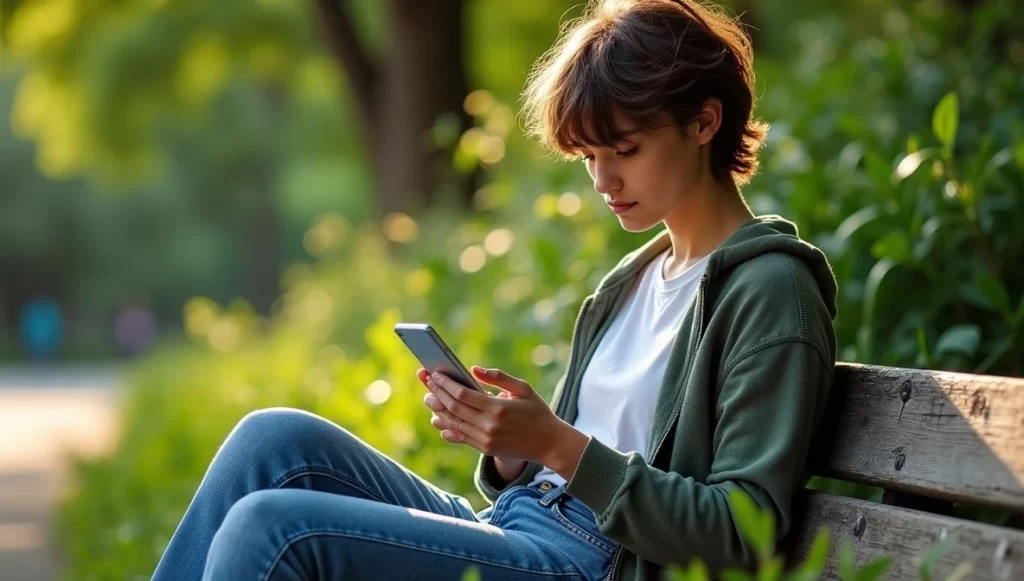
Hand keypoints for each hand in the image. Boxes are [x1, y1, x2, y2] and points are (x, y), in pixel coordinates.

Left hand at [417, 366, 567, 465]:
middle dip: (437, 393)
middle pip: (454, 407)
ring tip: (428, 398)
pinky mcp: (485, 449)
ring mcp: (485, 440)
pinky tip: (438, 419)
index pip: (463, 394)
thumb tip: (473, 369)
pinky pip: (460, 437)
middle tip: (426, 382)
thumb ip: (498, 377)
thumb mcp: (523, 389)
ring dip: (438, 410)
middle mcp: (489, 426)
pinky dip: (447, 428)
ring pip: (454, 423)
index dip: (446, 383)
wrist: (549, 444)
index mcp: (498, 408)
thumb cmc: (537, 412)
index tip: (435, 374)